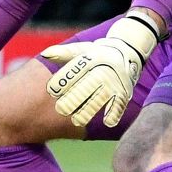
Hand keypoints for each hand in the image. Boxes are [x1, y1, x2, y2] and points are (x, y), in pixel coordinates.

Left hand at [41, 14, 160, 128]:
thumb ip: (63, 53)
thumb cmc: (97, 53)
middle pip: (86, 86)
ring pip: (100, 98)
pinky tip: (107, 122)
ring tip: (77, 120)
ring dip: (89, 110)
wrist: (127, 50)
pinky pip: (119, 104)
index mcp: (90, 59)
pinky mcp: (124, 92)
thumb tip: (45, 55)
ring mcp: (114, 82)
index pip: (74, 71)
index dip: (63, 81)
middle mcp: (103, 70)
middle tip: (60, 109)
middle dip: (73, 98)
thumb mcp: (81, 49)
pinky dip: (115, 113)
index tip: (51, 91)